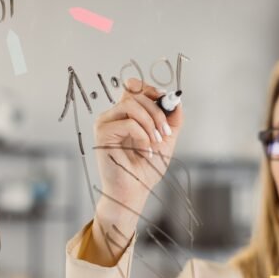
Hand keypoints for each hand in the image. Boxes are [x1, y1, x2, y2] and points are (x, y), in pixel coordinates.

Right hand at [85, 78, 183, 264]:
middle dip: (157, 112)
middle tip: (165, 132)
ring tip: (156, 142)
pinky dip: (142, 136)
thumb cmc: (145, 168)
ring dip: (150, 123)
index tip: (165, 100)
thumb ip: (172, 119)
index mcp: (125, 114)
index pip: (133, 87)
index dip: (149, 88)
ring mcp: (105, 123)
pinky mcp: (102, 134)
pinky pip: (127, 123)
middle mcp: (113, 115)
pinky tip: (144, 151)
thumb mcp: (165, 139)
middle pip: (136, 95)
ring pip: (131, 105)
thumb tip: (176, 100)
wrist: (135, 190)